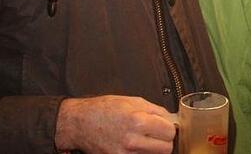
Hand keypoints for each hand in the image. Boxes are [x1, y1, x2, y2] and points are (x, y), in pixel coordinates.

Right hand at [54, 95, 175, 153]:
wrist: (80, 123)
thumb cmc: (104, 109)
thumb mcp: (133, 101)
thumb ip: (156, 111)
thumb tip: (171, 119)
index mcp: (138, 121)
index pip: (169, 132)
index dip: (168, 128)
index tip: (164, 126)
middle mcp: (132, 141)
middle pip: (166, 149)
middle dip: (164, 140)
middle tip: (156, 134)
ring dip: (153, 148)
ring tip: (144, 139)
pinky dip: (142, 153)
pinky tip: (136, 145)